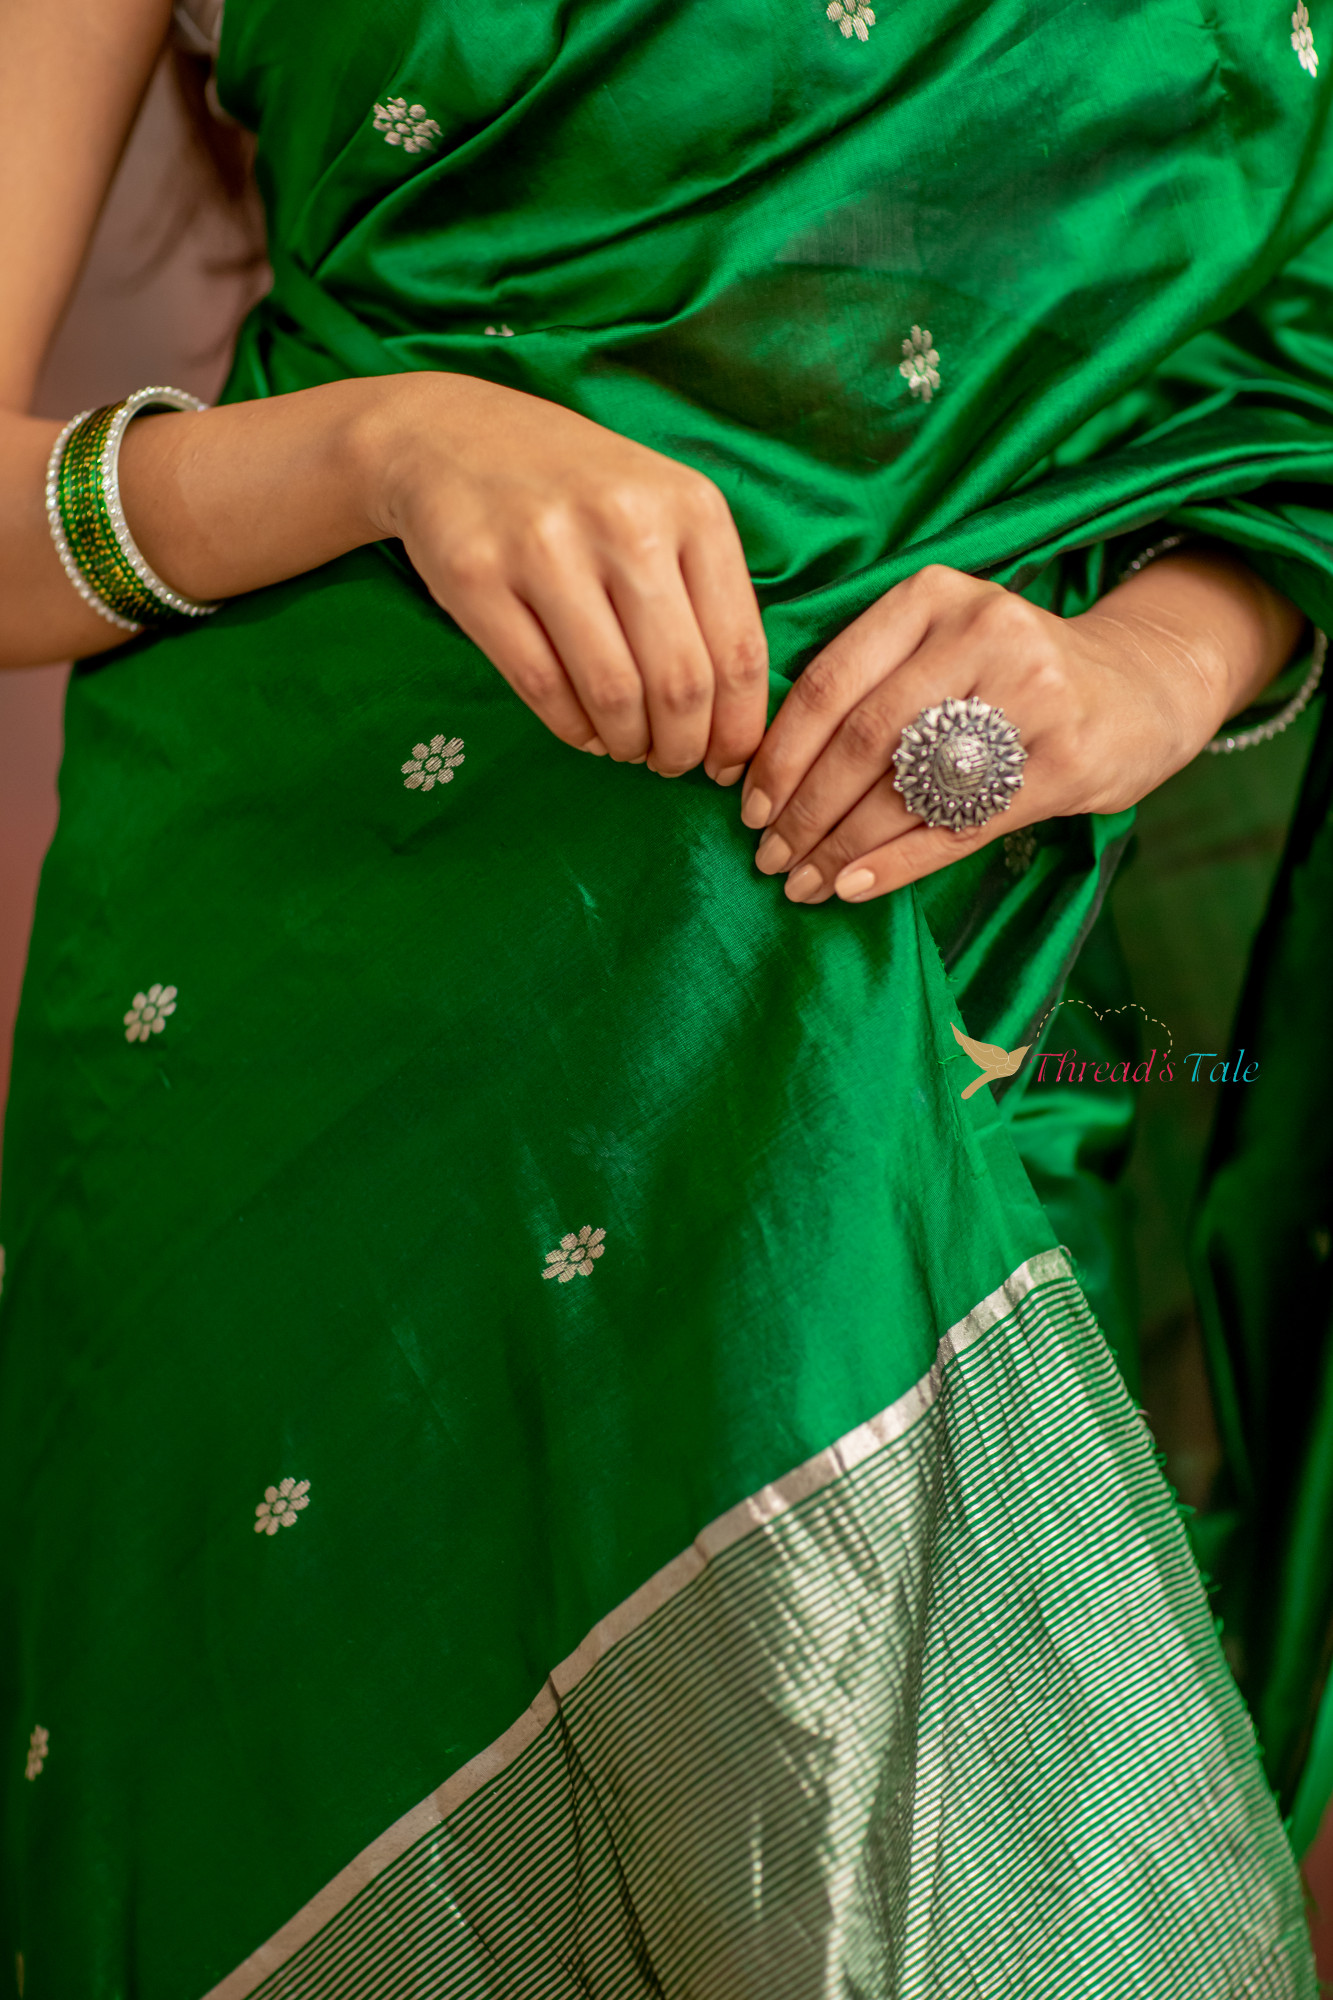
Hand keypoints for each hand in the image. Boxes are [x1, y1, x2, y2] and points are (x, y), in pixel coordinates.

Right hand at [369, 374, 768, 779]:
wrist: (452, 436)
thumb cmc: (577, 489)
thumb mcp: (660, 509)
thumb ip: (703, 593)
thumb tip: (733, 719)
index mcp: (690, 506)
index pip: (738, 649)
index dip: (738, 729)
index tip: (727, 763)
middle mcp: (624, 521)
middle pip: (680, 682)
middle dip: (683, 748)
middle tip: (673, 764)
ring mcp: (546, 546)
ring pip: (613, 693)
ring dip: (627, 744)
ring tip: (628, 748)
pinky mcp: (477, 576)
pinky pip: (542, 686)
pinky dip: (572, 729)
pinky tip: (584, 732)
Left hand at [738, 553, 1303, 902]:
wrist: (1139, 686)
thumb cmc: (1010, 674)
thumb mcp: (942, 642)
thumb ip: (868, 680)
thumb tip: (762, 767)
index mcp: (933, 595)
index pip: (830, 682)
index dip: (779, 754)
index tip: (746, 804)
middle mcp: (982, 633)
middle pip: (863, 740)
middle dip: (804, 810)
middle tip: (768, 856)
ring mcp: (1030, 696)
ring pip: (907, 788)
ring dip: (841, 847)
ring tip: (801, 881)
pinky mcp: (1062, 760)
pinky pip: (958, 826)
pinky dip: (896, 864)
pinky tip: (853, 887)